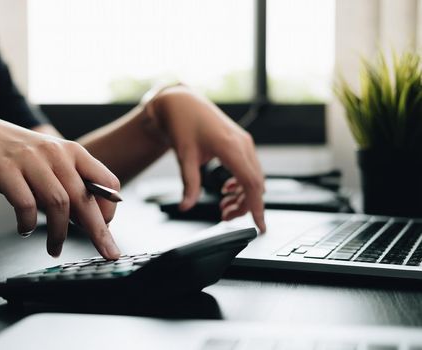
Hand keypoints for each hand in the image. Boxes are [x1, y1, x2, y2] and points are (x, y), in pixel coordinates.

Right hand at [0, 116, 120, 258]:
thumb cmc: (21, 155)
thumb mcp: (53, 162)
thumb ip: (72, 185)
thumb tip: (91, 221)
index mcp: (74, 152)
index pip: (107, 182)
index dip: (109, 208)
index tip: (106, 227)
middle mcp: (56, 153)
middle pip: (84, 198)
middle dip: (98, 231)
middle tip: (106, 252)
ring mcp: (31, 160)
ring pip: (58, 203)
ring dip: (59, 233)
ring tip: (55, 248)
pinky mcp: (5, 169)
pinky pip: (25, 203)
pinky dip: (29, 222)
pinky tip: (25, 230)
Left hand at [149, 86, 265, 231]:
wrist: (181, 102)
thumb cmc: (183, 123)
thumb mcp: (184, 156)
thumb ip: (189, 184)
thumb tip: (186, 206)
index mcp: (231, 146)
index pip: (251, 183)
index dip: (256, 207)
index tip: (260, 226)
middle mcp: (242, 143)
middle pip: (254, 184)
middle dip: (244, 205)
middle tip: (225, 217)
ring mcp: (244, 142)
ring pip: (253, 177)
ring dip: (242, 195)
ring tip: (224, 207)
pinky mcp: (241, 142)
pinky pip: (249, 168)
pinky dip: (242, 183)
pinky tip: (228, 189)